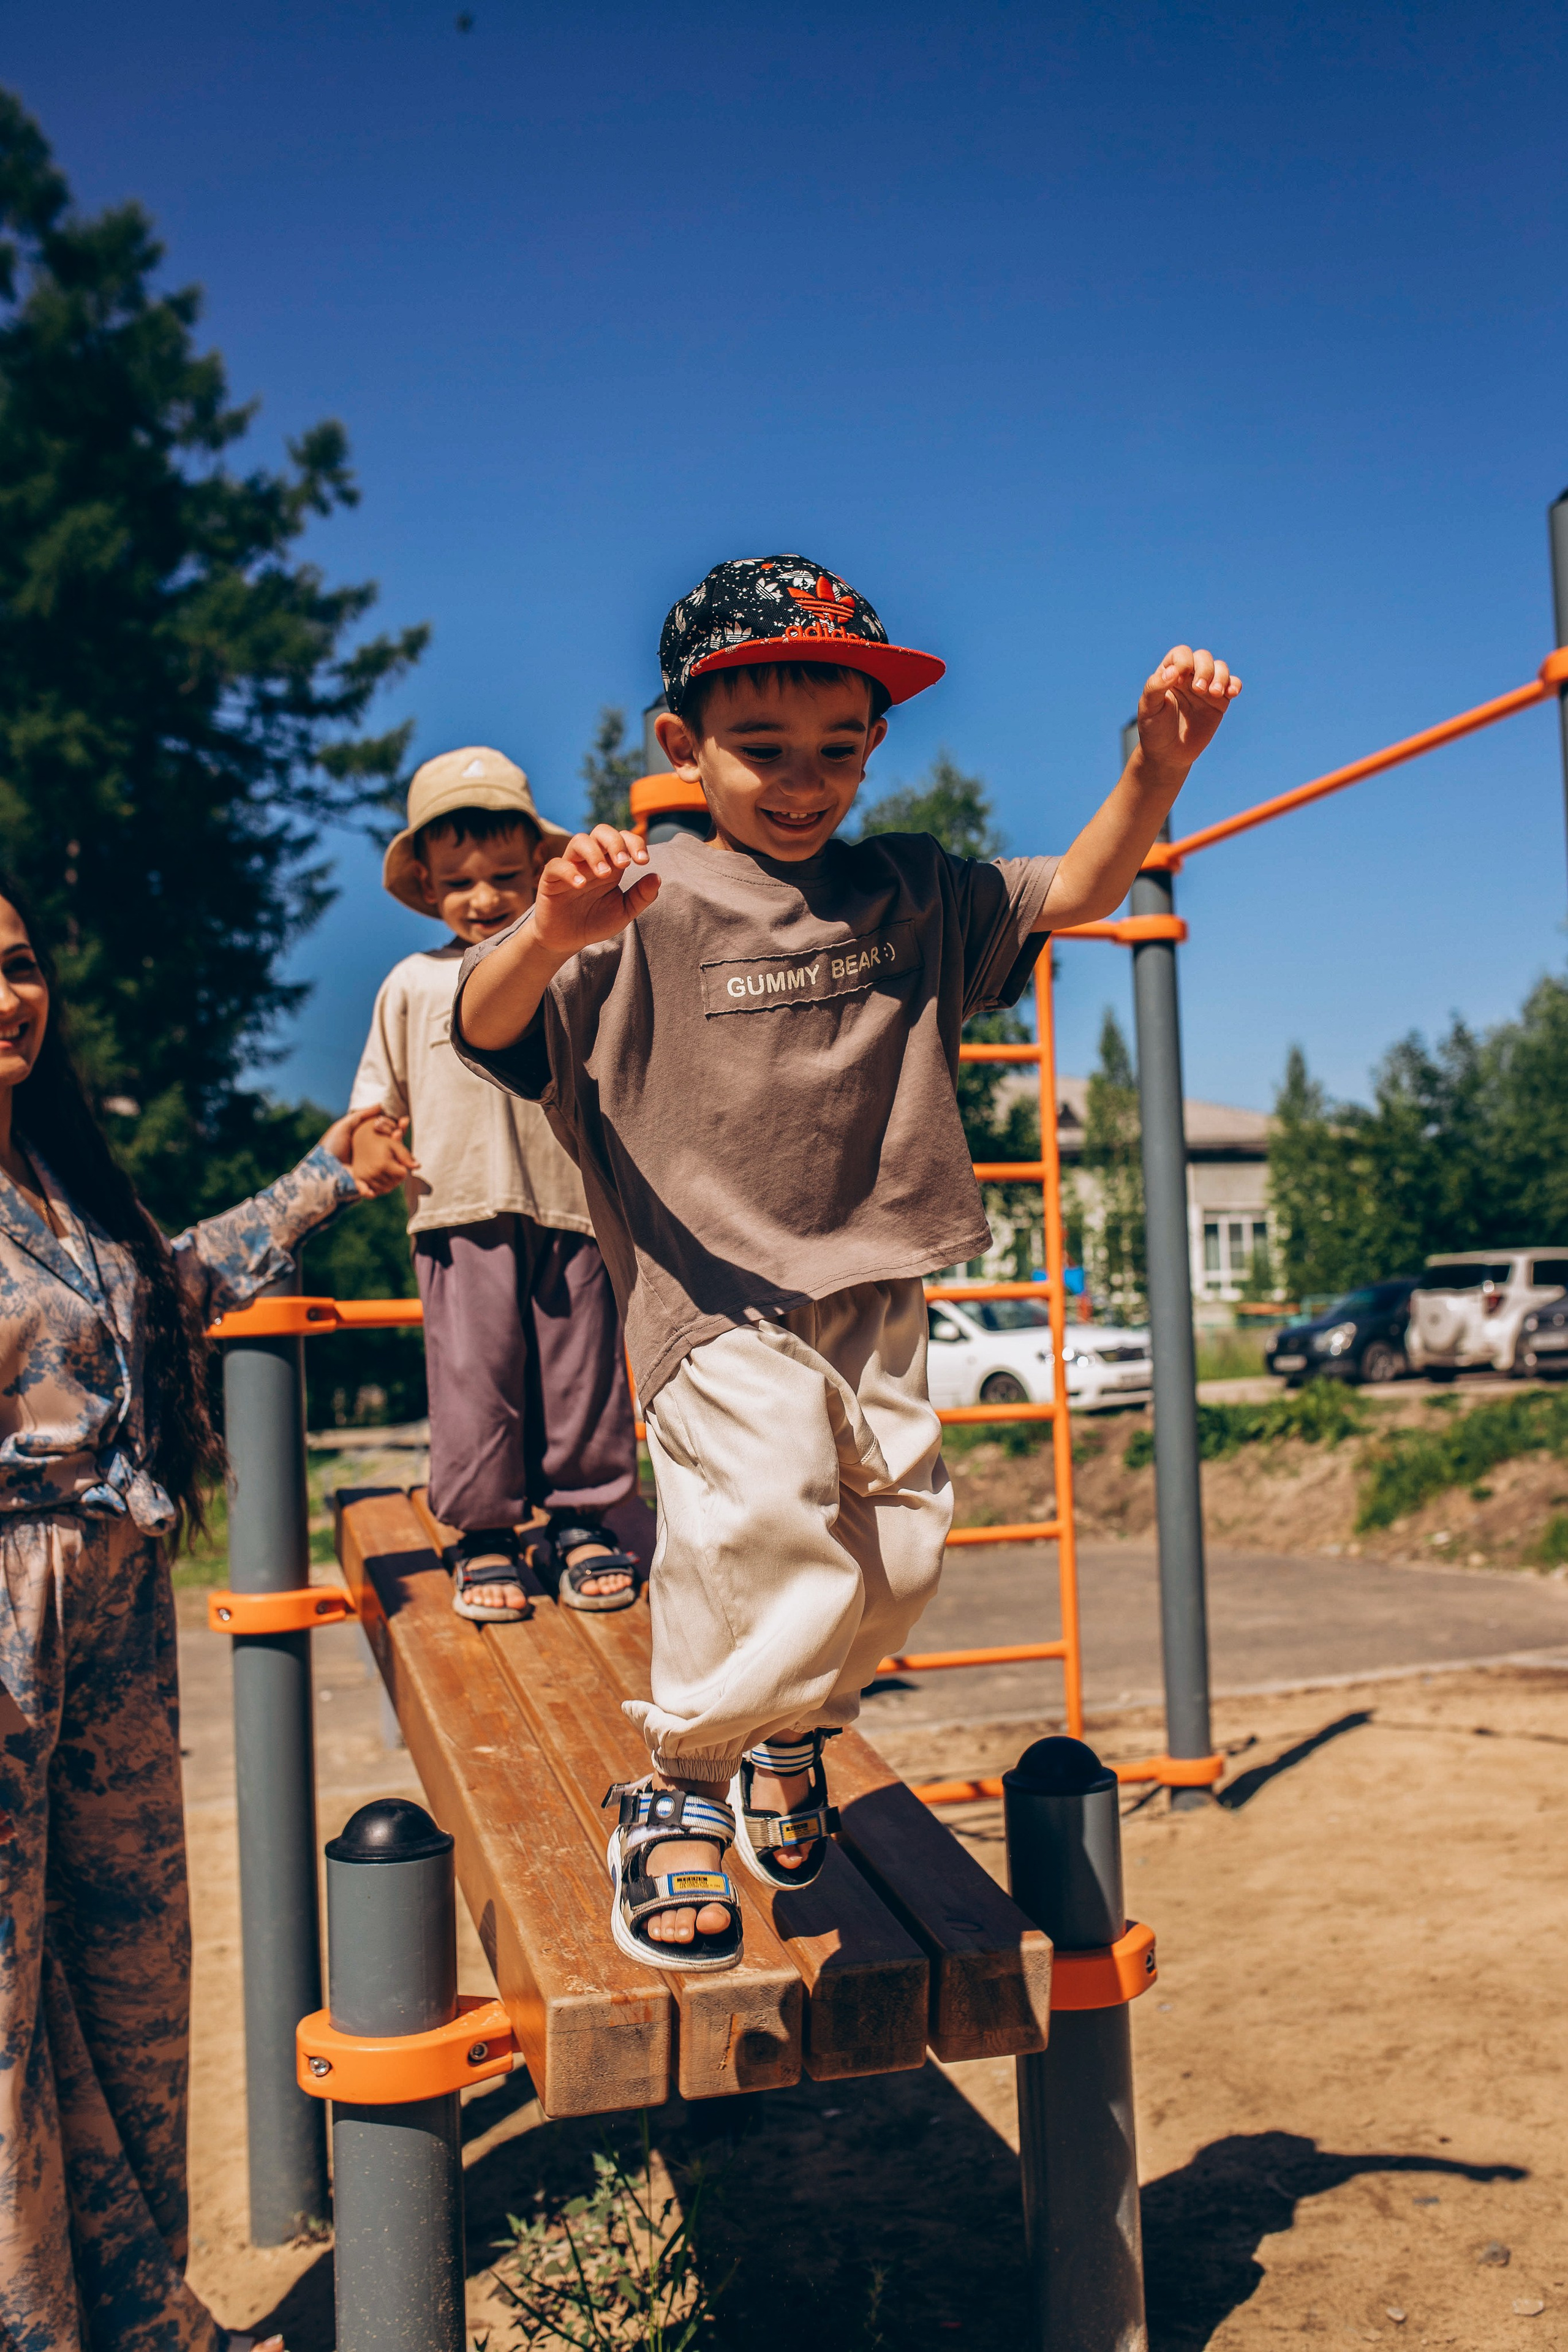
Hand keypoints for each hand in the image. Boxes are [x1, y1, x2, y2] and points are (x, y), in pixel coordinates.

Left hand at [319, 1106, 413, 1200]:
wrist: (322, 1169)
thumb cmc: (330, 1146)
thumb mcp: (344, 1126)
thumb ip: (361, 1115)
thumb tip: (381, 1105)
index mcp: (368, 1143)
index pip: (387, 1134)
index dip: (397, 1127)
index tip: (403, 1120)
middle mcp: (373, 1156)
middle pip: (394, 1147)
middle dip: (399, 1137)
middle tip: (399, 1130)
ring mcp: (374, 1171)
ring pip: (395, 1162)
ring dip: (400, 1151)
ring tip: (397, 1138)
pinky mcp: (373, 1183)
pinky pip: (389, 1180)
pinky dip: (396, 1170)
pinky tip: (399, 1159)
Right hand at [532, 825, 658, 958]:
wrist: (566, 941)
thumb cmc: (595, 922)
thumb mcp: (623, 912)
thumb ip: (641, 896)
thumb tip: (657, 877)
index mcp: (610, 864)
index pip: (623, 839)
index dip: (635, 843)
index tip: (643, 861)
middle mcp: (590, 860)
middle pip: (601, 831)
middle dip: (615, 842)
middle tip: (625, 864)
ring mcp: (570, 867)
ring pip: (579, 841)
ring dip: (595, 854)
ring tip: (605, 874)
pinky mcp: (551, 879)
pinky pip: (557, 865)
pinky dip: (569, 871)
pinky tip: (581, 885)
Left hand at [1137, 646, 1240, 774]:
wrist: (1168, 754)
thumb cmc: (1154, 730)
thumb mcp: (1148, 708)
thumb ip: (1155, 687)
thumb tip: (1172, 671)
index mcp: (1170, 674)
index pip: (1181, 654)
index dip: (1183, 662)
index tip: (1178, 680)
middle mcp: (1189, 677)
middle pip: (1203, 657)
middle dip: (1204, 669)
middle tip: (1198, 690)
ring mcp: (1206, 688)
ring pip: (1220, 668)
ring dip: (1220, 676)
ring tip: (1214, 694)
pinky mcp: (1220, 702)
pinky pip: (1232, 685)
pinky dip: (1235, 684)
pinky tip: (1231, 693)